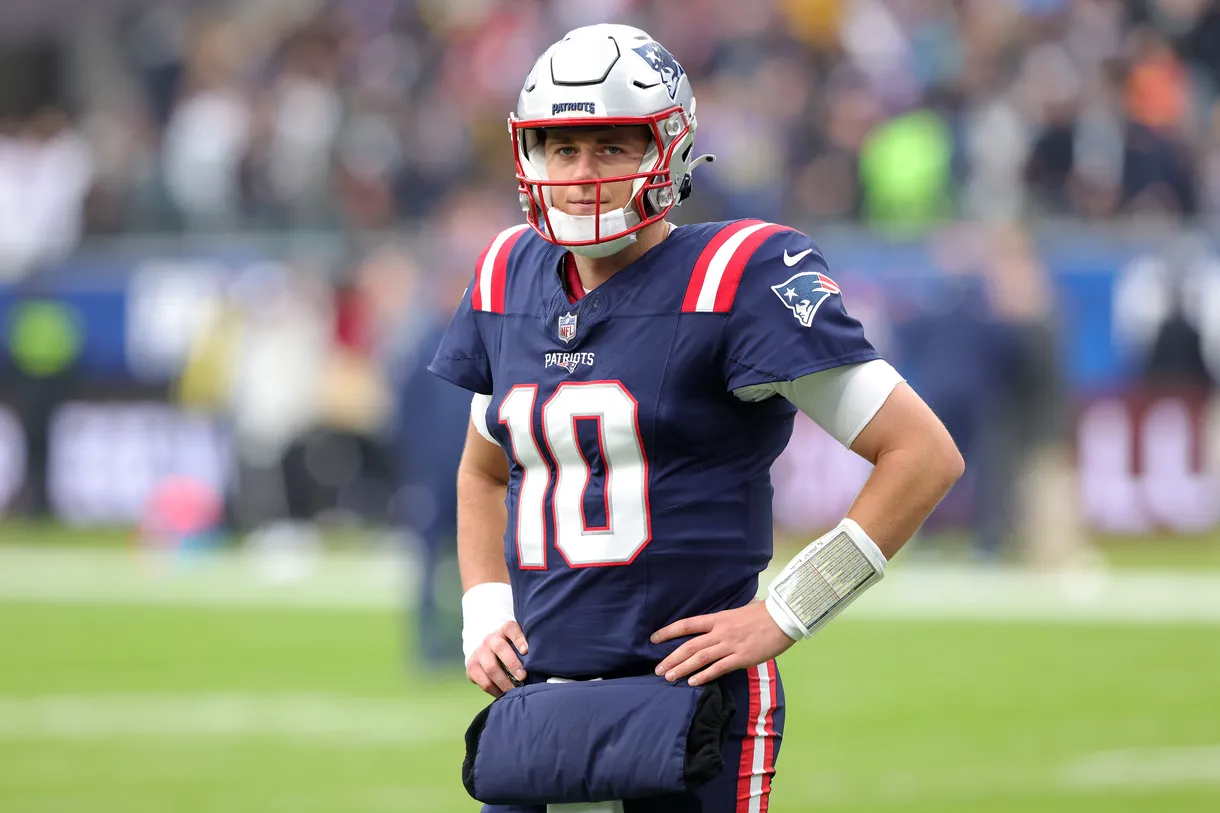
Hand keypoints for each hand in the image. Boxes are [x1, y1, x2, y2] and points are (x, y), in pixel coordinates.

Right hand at [467, 621, 528, 697]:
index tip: (527, 651)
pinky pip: (483, 681)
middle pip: (500, 648)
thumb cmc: (512, 650)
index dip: (519, 639)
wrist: (488, 653)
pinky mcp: (472, 667)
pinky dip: (495, 690)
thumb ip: (529, 649)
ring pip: (490, 667)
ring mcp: (480, 652)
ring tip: (515, 690)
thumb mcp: (519, 644)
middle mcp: (491, 639)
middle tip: (523, 677)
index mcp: (504, 630)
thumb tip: (546, 662)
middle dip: (512, 664)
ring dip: (504, 681)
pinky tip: (504, 695)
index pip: (511, 629)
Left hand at [652, 601, 796, 685]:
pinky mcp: (742, 658)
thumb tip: (711, 626)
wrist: (783, 618)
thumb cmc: (762, 614)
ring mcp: (730, 645)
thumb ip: (722, 621)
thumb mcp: (737, 613)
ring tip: (668, 677)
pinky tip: (693, 682)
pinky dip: (704, 675)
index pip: (687, 625)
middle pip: (689, 645)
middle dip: (671, 658)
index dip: (668, 631)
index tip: (654, 639)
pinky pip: (719, 668)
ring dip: (682, 668)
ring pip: (700, 658)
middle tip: (657, 669)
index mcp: (718, 618)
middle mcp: (720, 632)